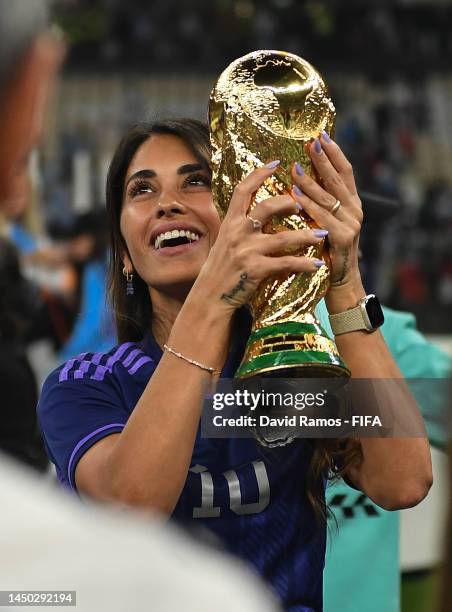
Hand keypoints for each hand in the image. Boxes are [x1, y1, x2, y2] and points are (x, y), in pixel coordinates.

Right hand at [193, 162, 327, 313]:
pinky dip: (304, 263)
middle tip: (304, 204)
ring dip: (306, 236)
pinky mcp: (255, 269)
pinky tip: (317, 264)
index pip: (242, 190)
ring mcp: (246, 251)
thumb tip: (255, 214)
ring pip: (283, 237)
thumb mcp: (224, 243)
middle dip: (289, 203)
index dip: (259, 174)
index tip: (276, 163)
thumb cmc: (220, 271)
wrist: (210, 297)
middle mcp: (237, 232)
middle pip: (266, 207)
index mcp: (229, 223)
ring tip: (322, 234)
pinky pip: (285, 263)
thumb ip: (239, 228)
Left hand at [290, 132, 364, 310]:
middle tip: (310, 143)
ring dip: (311, 181)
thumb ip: (321, 202)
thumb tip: (301, 177)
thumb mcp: (327, 222)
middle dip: (324, 160)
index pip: (344, 172)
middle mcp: (355, 210)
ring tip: (295, 167)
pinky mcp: (343, 239)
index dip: (334, 153)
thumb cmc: (328, 250)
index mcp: (352, 203)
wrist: (339, 282)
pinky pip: (323, 219)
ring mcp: (351, 224)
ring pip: (329, 198)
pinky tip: (295, 196)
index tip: (321, 135)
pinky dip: (308, 206)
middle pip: (338, 179)